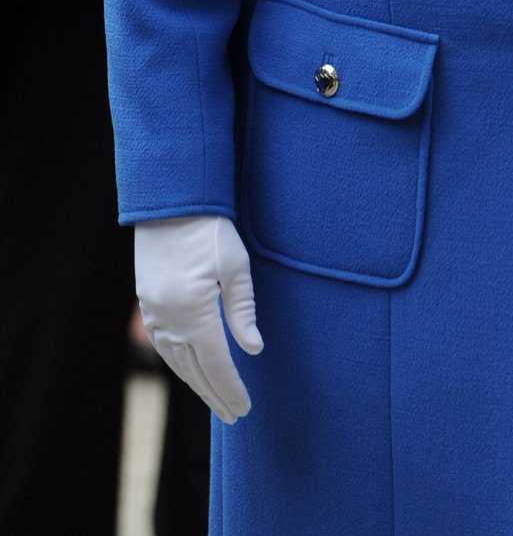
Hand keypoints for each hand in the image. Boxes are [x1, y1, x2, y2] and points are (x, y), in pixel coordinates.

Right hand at [135, 215, 262, 423]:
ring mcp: (156, 315)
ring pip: (177, 362)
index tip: (245, 409)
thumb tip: (253, 349)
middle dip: (216, 395)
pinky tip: (190, 371)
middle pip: (196, 371)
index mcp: (194, 314)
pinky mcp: (149, 305)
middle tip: (234, 416)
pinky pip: (164, 347)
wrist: (169, 206)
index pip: (217, 365)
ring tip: (215, 401)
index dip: (232, 389)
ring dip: (197, 384)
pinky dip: (179, 365)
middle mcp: (170, 321)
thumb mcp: (235, 266)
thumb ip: (242, 310)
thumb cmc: (209, 231)